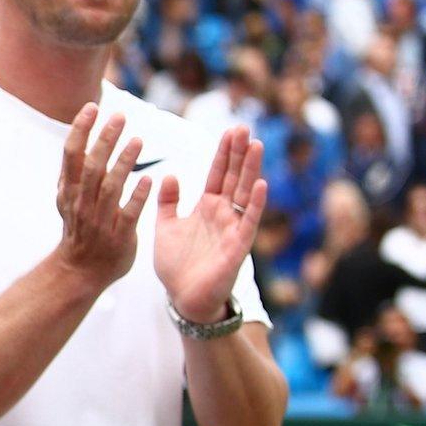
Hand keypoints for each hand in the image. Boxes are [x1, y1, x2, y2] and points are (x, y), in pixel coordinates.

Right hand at [52, 105, 154, 294]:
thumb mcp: (68, 198)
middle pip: (92, 166)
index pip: (71, 154)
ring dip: (123, 163)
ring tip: (138, 140)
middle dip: (104, 139)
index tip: (91, 108)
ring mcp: (100, 220)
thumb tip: (78, 135)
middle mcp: (82, 203)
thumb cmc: (79, 229)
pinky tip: (149, 180)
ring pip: (110, 187)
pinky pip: (128, 214)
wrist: (80, 271)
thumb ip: (74, 170)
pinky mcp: (119, 236)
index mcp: (69, 190)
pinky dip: (138, 197)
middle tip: (119, 116)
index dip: (80, 130)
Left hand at [156, 126, 266, 323]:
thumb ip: (167, 202)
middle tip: (244, 127)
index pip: (217, 174)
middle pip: (234, 177)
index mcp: (206, 208)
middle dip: (239, 153)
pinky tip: (260, 184)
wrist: (183, 299)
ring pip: (244, 194)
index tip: (230, 129)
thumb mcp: (165, 227)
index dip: (223, 153)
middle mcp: (223, 214)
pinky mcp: (237, 247)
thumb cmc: (176, 266)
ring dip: (250, 170)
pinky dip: (254, 204)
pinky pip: (247, 222)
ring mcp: (233, 229)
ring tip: (255, 146)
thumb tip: (168, 175)